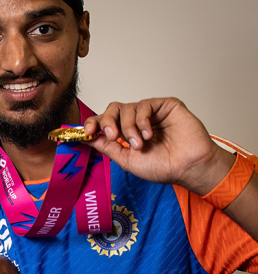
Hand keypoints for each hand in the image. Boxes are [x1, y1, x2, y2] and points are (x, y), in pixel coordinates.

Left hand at [82, 97, 234, 194]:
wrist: (188, 168)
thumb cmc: (162, 166)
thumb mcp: (126, 159)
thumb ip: (107, 146)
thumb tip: (86, 137)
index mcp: (126, 132)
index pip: (104, 120)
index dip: (93, 123)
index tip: (87, 132)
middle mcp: (137, 120)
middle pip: (113, 109)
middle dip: (108, 122)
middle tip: (114, 136)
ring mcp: (151, 112)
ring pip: (127, 108)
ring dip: (129, 127)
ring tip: (139, 144)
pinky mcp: (166, 105)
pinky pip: (145, 105)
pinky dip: (142, 120)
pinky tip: (148, 134)